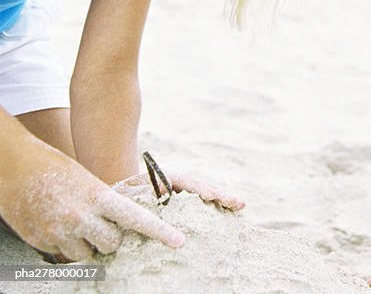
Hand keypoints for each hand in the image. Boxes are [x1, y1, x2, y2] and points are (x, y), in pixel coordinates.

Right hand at [0, 136, 184, 260]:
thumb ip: (109, 206)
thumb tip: (127, 225)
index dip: (160, 232)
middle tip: (101, 222)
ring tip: (75, 221)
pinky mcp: (41, 241)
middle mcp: (81, 217)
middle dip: (111, 237)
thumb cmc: (61, 173)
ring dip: (87, 244)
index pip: (137, 219)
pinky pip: (63, 253)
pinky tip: (56, 223)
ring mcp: (59, 232)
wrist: (18, 168)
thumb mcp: (91, 184)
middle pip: (113, 243)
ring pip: (88, 254)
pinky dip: (65, 243)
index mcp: (99, 197)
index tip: (179, 241)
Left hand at [113, 171, 245, 210]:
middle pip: (199, 185)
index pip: (183, 180)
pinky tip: (230, 212)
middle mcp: (172, 183)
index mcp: (159, 179)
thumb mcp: (123, 198)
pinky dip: (215, 207)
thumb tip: (163, 194)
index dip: (198, 188)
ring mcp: (177, 193)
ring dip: (221, 198)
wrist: (110, 204)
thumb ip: (140, 196)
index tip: (212, 195)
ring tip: (240, 205)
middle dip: (219, 193)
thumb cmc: (115, 203)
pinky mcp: (179, 204)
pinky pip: (199, 205)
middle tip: (237, 202)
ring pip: (202, 193)